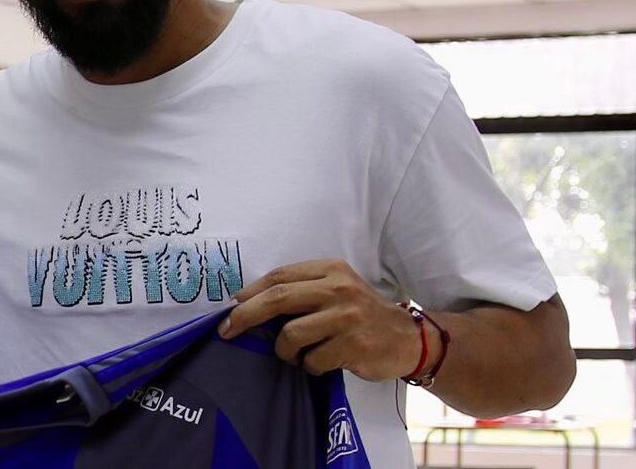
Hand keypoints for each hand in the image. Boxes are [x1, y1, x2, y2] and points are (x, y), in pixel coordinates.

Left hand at [218, 259, 425, 381]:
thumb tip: (248, 304)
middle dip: (246, 316)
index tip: (230, 308)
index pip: (279, 276)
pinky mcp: (353, 345)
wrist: (408, 338)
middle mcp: (339, 288)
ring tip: (298, 354)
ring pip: (291, 335)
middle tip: (227, 331)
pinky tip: (324, 362)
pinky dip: (310, 366)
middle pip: (278, 298)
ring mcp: (347, 317)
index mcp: (331, 269)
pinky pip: (312, 360)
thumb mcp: (336, 289)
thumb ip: (302, 291)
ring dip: (286, 351)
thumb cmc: (361, 314)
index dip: (250, 293)